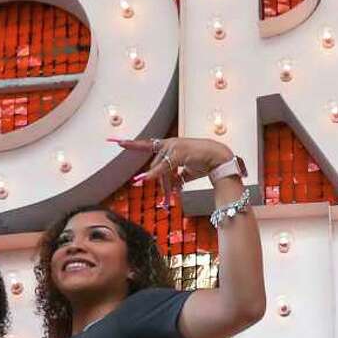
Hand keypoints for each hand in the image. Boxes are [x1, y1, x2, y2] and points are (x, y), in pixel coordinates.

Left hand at [114, 136, 237, 195]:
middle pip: (155, 166)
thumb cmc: (205, 162)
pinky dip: (153, 176)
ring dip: (164, 184)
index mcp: (170, 145)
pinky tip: (143, 180)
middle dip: (160, 182)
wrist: (219, 158)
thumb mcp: (188, 171)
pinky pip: (162, 168)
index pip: (148, 145)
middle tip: (167, 196)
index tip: (118, 142)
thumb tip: (172, 186)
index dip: (133, 144)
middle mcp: (169, 143)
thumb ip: (177, 176)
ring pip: (159, 170)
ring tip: (170, 195)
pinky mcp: (176, 153)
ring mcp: (172, 147)